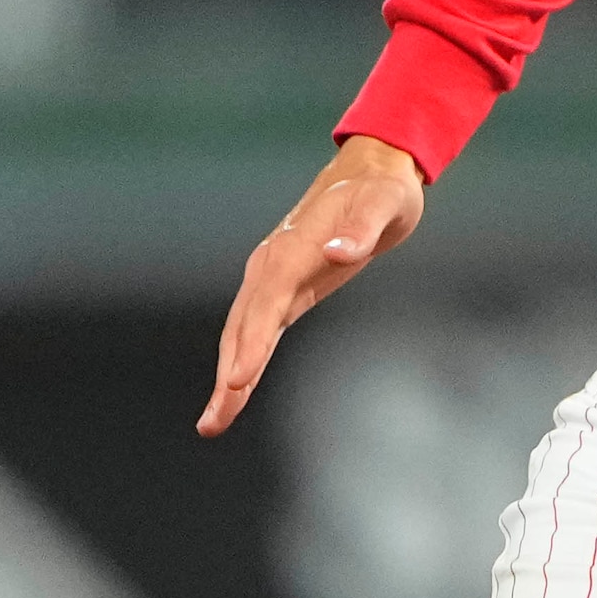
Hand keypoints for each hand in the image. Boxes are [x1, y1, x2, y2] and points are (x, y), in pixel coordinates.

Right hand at [200, 136, 427, 435]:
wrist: (372, 173)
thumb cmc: (381, 190)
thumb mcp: (384, 203)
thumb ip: (361, 229)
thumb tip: (338, 253)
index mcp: (292, 246)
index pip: (267, 300)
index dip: (252, 342)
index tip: (237, 380)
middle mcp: (272, 264)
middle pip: (244, 327)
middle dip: (229, 376)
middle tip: (213, 423)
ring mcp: (273, 278)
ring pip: (243, 335)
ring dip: (228, 379)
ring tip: (212, 424)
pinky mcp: (285, 290)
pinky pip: (258, 333)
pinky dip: (244, 364)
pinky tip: (233, 396)